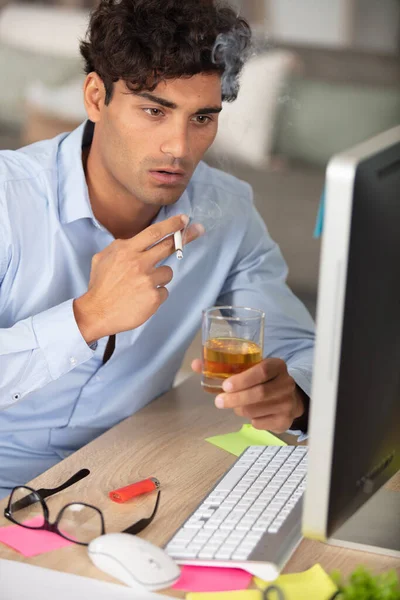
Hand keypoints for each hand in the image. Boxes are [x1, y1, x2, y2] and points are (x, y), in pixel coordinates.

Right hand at [74, 214, 203, 343]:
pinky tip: (142, 299)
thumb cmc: (101, 285)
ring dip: (160, 277)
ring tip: (143, 286)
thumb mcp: (103, 257)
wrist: (97, 312)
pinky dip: (156, 295)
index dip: (172, 224)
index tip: (184, 219)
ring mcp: (148, 280)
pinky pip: (164, 291)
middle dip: (185, 237)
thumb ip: (121, 246)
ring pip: (168, 272)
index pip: (154, 232)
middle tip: (196, 231)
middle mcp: (139, 263)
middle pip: (168, 246)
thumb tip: (139, 241)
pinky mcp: (154, 298)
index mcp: (127, 251)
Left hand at [191, 357, 305, 433]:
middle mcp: (286, 383)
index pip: (262, 371)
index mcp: (277, 365)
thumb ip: (224, 366)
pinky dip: (250, 420)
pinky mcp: (286, 421)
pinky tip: (249, 413)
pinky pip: (260, 423)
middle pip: (259, 393)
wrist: (289, 398)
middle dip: (235, 399)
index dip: (243, 379)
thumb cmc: (262, 381)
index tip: (225, 386)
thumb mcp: (249, 369)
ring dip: (240, 409)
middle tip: (219, 401)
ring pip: (256, 410)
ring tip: (235, 405)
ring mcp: (288, 403)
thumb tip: (195, 364)